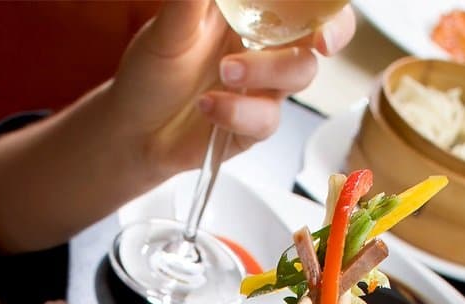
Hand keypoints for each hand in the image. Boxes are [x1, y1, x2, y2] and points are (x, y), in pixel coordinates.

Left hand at [0, 1, 356, 253]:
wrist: (133, 129)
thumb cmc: (151, 72)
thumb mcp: (168, 27)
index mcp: (249, 13)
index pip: (300, 4)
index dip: (324, 5)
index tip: (317, 12)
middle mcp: (265, 46)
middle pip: (320, 34)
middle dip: (330, 34)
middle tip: (320, 43)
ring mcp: (266, 86)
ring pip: (299, 73)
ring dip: (265, 70)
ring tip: (224, 73)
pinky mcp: (259, 123)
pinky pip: (268, 116)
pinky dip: (238, 111)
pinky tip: (208, 106)